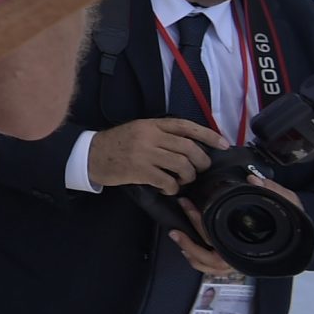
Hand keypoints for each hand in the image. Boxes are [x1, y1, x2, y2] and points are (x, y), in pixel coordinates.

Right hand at [88, 117, 225, 193]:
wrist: (90, 155)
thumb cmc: (117, 144)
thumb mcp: (139, 131)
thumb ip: (161, 134)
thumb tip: (191, 146)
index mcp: (151, 124)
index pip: (186, 126)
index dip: (208, 134)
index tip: (223, 144)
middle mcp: (150, 136)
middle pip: (189, 148)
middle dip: (201, 161)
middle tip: (199, 169)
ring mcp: (145, 153)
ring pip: (182, 165)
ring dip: (188, 176)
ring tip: (182, 180)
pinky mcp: (140, 171)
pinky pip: (168, 181)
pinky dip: (173, 188)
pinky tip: (168, 188)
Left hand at [170, 174, 304, 276]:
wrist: (302, 234)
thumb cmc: (293, 220)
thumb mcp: (289, 203)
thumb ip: (273, 191)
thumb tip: (253, 179)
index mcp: (253, 246)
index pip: (220, 239)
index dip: (201, 224)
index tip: (190, 207)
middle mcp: (243, 258)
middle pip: (210, 258)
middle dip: (190, 242)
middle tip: (176, 224)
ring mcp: (237, 262)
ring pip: (208, 266)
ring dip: (190, 252)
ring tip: (176, 234)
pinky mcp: (233, 261)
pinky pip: (211, 267)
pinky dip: (197, 259)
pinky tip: (186, 246)